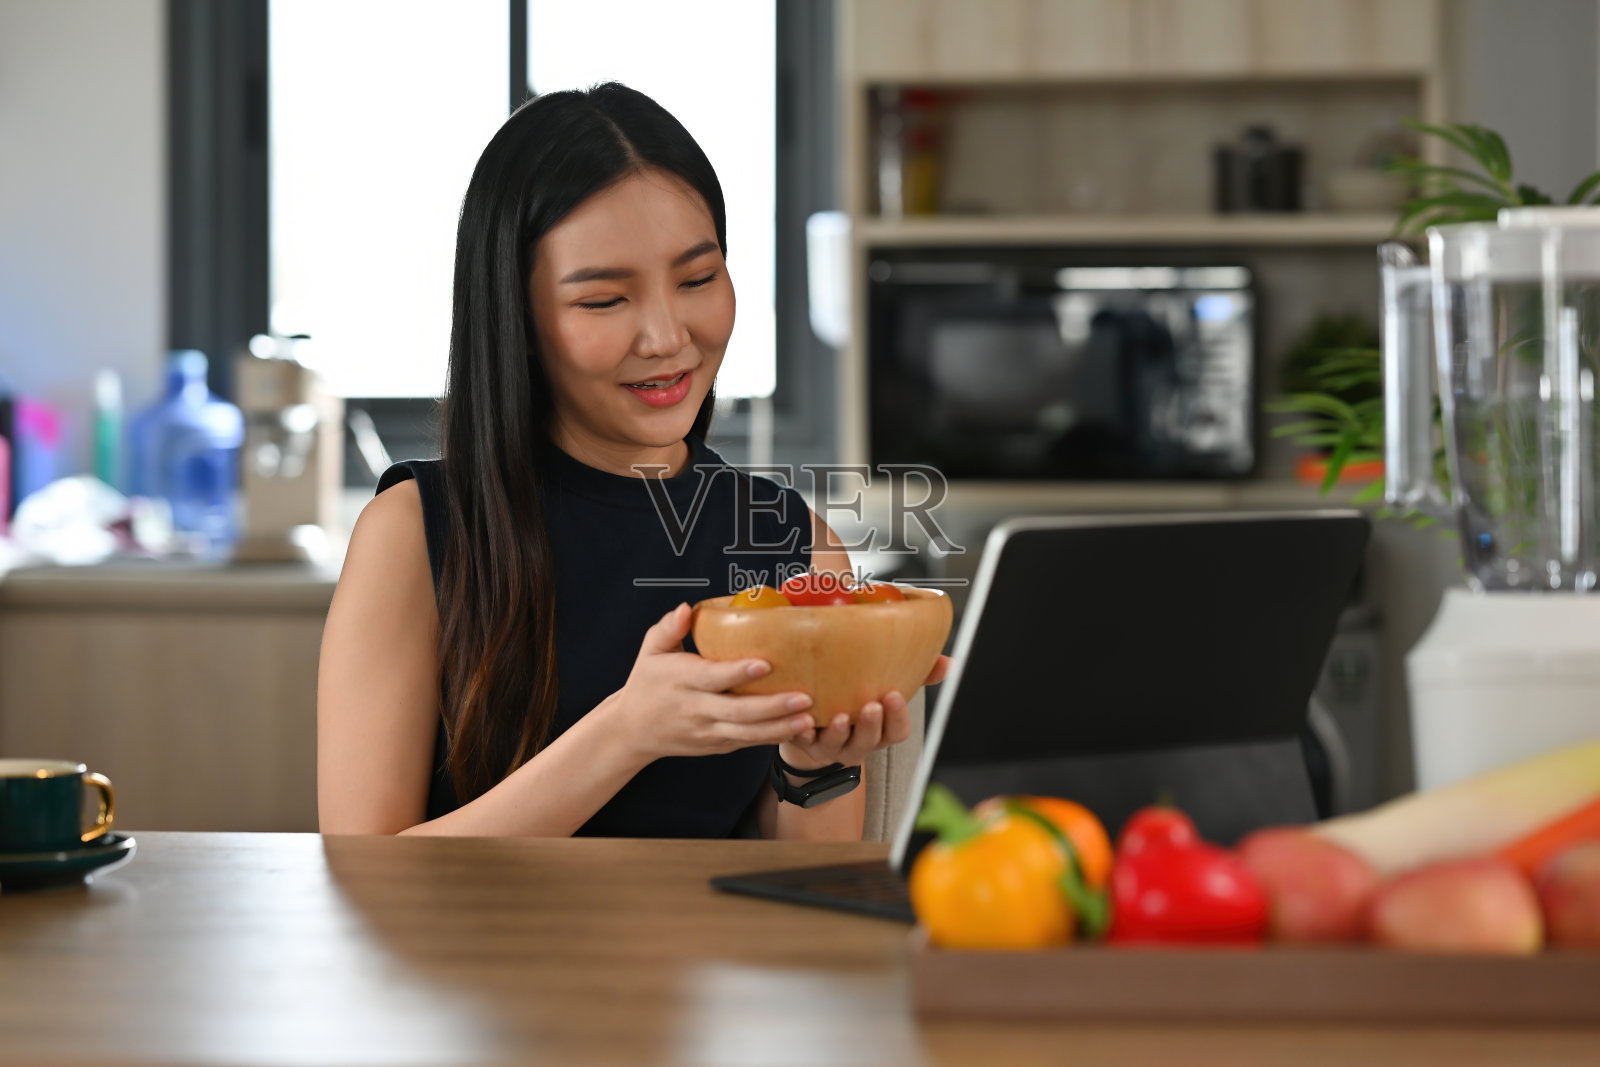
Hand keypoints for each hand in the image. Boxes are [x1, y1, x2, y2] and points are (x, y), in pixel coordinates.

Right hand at [607, 604, 815, 762]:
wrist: (632, 730)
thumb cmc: (647, 683)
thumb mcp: (650, 651)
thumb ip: (669, 628)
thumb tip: (687, 608)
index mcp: (681, 681)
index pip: (713, 678)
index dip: (738, 672)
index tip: (765, 663)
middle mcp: (696, 709)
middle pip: (737, 711)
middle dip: (772, 706)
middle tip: (804, 697)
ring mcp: (707, 731)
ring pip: (747, 733)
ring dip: (780, 728)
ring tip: (809, 719)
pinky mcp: (716, 745)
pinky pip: (747, 742)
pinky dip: (772, 738)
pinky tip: (799, 731)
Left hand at [778, 652, 948, 771]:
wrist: (814, 722)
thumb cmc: (856, 700)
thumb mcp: (885, 688)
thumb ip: (916, 675)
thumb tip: (949, 663)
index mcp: (881, 731)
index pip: (897, 732)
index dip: (897, 717)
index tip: (893, 695)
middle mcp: (859, 743)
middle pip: (871, 741)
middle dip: (872, 725)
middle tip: (871, 705)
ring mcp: (833, 747)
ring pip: (839, 746)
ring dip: (841, 732)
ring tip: (841, 716)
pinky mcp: (806, 744)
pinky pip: (803, 743)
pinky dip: (803, 733)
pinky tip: (803, 722)